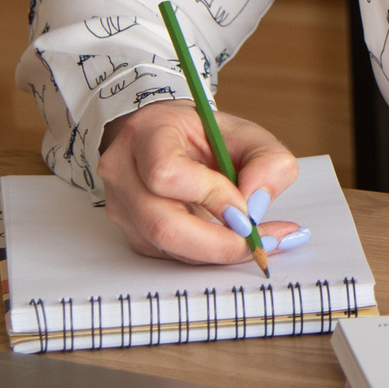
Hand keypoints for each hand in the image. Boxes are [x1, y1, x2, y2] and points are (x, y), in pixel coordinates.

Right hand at [94, 99, 303, 265]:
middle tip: (262, 242)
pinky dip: (209, 255)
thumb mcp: (246, 134)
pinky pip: (171, 255)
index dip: (210, 196)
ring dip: (219, 252)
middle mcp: (123, 171)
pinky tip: (236, 242)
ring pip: (167, 247)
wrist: (171, 140)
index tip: (247, 209)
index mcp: (147, 132)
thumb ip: (267, 161)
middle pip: (161, 224)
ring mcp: (121, 206)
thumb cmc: (204, 135)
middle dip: (219, 242)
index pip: (167, 173)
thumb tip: (257, 205)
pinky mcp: (133, 234)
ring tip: (260, 241)